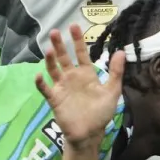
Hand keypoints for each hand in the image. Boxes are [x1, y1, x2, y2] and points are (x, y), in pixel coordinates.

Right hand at [35, 25, 124, 149]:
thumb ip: (116, 72)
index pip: (81, 52)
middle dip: (60, 44)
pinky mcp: (55, 99)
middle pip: (64, 57)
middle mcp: (72, 77)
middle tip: (55, 31)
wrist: (90, 133)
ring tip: (49, 50)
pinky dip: (41, 82)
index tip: (73, 26)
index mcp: (86, 73)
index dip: (77, 40)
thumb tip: (121, 51)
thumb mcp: (112, 91)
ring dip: (50, 60)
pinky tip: (39, 75)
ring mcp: (62, 87)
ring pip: (53, 69)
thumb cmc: (101, 112)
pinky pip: (45, 89)